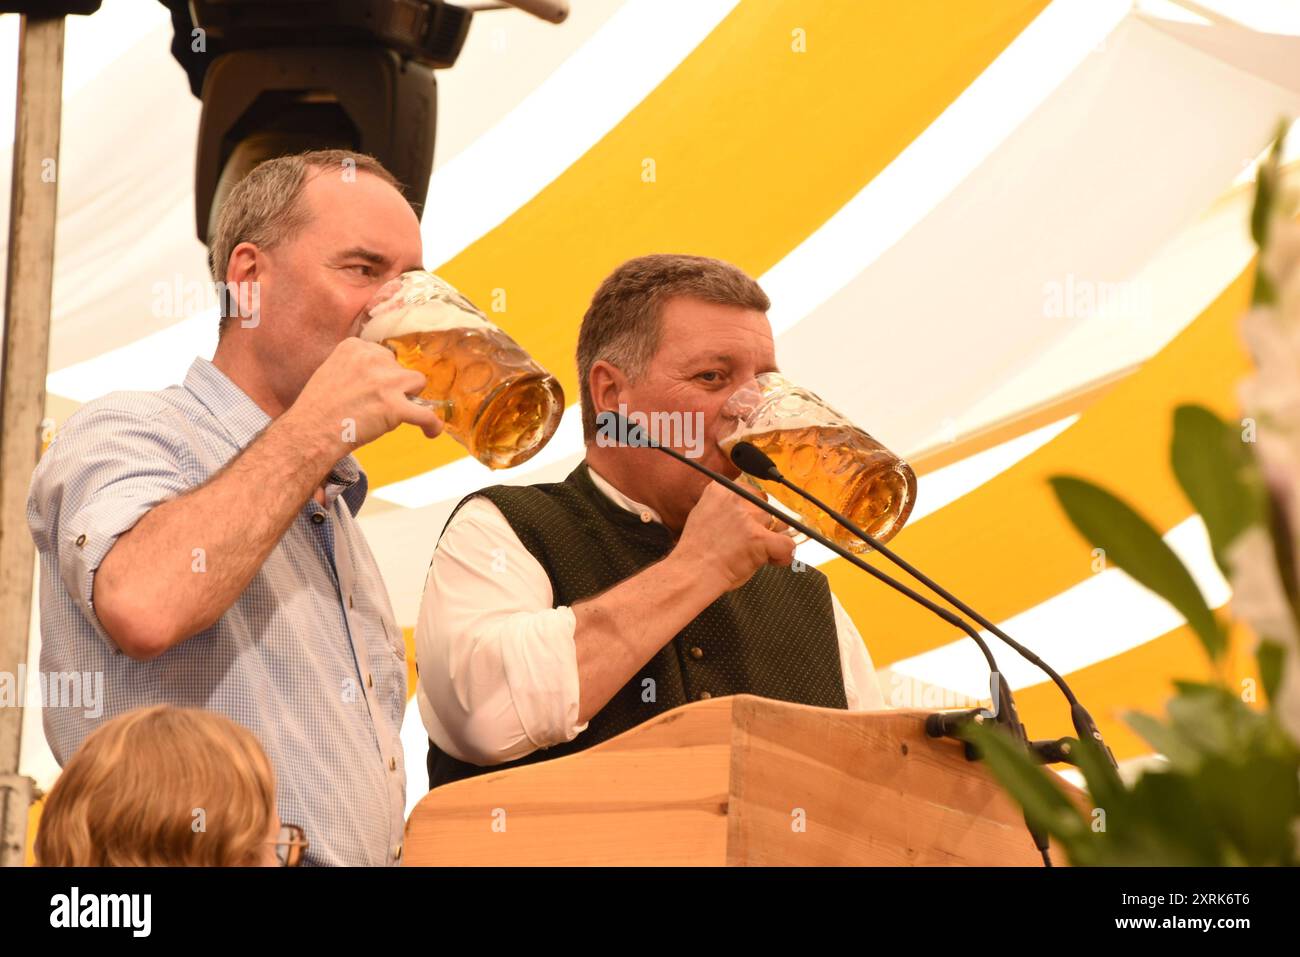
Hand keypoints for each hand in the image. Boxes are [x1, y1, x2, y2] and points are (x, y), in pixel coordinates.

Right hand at [290, 337, 443, 455]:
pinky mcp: (395, 407)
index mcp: (354, 347)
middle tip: (378, 404)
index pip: (383, 355)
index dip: (382, 373)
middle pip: (400, 368)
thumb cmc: (317, 409)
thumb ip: (355, 368)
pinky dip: (431, 424)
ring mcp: (385, 382)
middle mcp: (372, 360)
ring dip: (411, 397)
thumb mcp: (331, 371)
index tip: (374, 388)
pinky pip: (425, 414)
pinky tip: (431, 431)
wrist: (310, 432)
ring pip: (418, 383)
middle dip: (395, 385)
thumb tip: (376, 378)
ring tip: (403, 413)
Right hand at [671, 480, 795, 592]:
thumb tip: (747, 514)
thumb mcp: (703, 515)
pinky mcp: (759, 538)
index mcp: (720, 490)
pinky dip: (784, 555)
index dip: (752, 512)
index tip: (746, 525)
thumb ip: (724, 508)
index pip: (751, 493)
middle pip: (765, 507)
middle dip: (761, 525)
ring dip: (770, 539)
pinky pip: (787, 544)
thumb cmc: (696, 551)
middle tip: (747, 543)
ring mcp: (748, 518)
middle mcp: (736, 499)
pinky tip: (773, 560)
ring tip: (754, 554)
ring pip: (777, 524)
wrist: (692, 572)